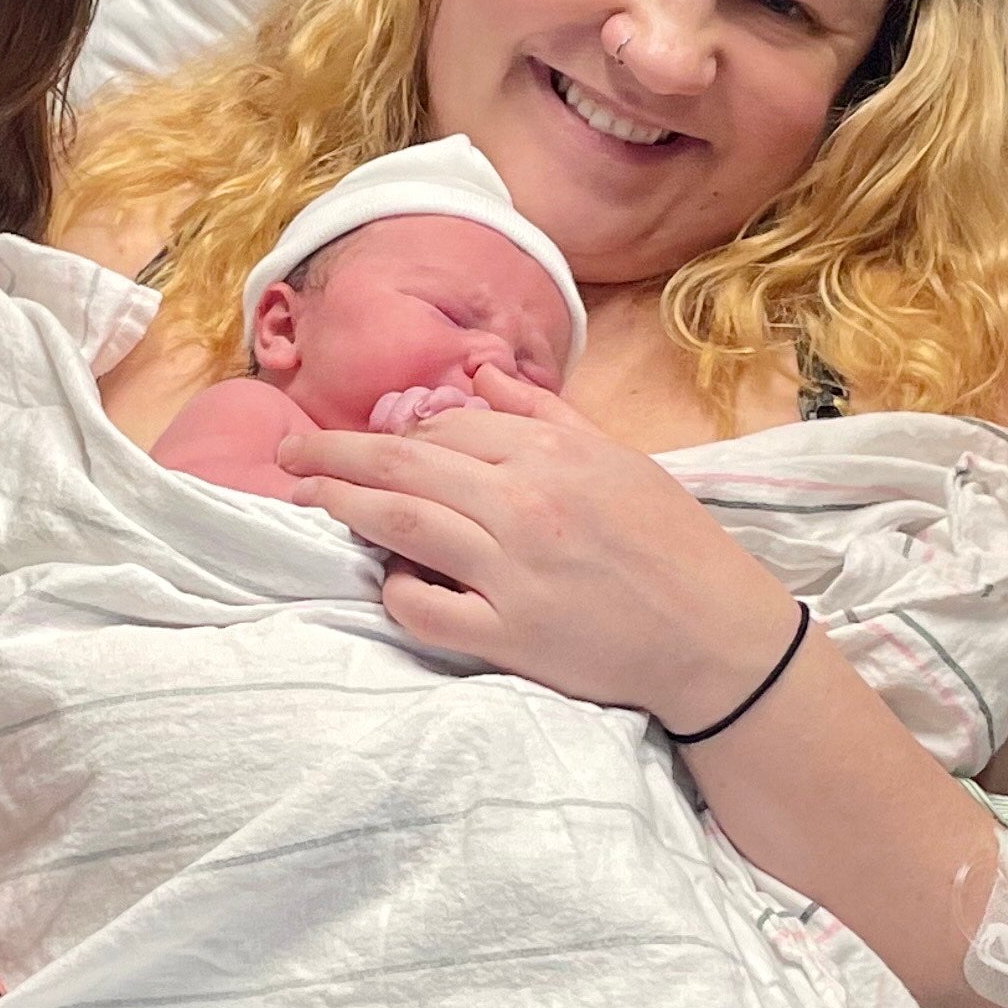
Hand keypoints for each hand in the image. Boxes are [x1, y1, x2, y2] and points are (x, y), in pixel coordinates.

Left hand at [277, 366, 795, 726]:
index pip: (450, 428)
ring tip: (307, 496)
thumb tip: (479, 372)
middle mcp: (526, 505)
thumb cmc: (672, 545)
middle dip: (336, 453)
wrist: (718, 636)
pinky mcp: (511, 635)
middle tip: (290, 454)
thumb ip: (543, 415)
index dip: (397, 431)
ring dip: (345, 506)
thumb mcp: (617, 460)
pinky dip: (396, 592)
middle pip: (406, 464)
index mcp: (553, 456)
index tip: (361, 439)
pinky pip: (427, 609)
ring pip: (403, 525)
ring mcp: (514, 572)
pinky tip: (388, 581)